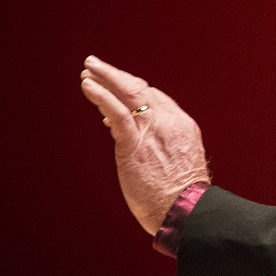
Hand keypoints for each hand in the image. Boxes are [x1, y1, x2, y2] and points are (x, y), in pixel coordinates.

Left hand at [80, 55, 210, 234]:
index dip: (134, 92)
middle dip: (116, 75)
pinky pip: (117, 112)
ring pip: (127, 94)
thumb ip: (160, 149)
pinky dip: (101, 95)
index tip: (115, 91)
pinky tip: (88, 86)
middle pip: (141, 89)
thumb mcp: (178, 164)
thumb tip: (136, 145)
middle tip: (96, 65)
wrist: (187, 210)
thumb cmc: (181, 197)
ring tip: (88, 70)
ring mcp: (151, 130)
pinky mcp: (134, 144)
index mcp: (181, 126)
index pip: (156, 99)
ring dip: (105, 78)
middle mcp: (168, 122)